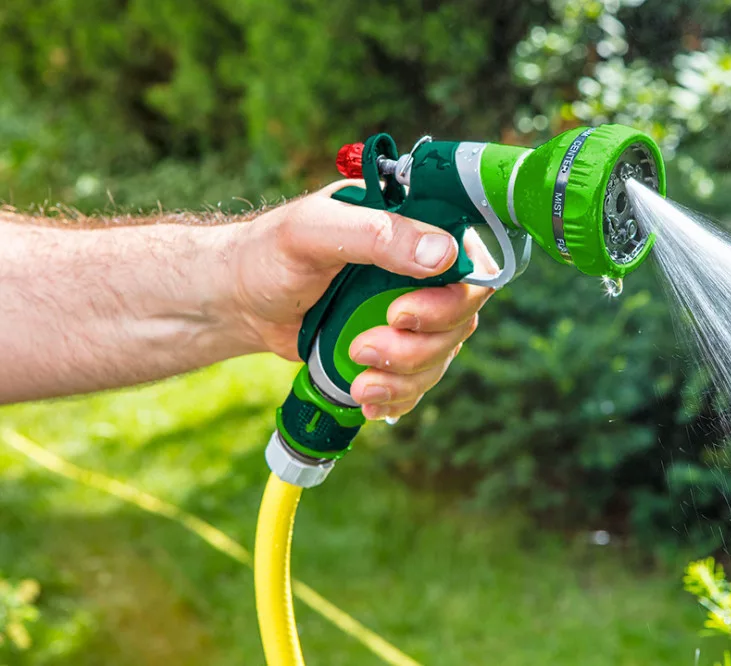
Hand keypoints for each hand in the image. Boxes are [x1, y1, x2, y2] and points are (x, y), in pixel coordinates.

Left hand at [228, 180, 494, 419]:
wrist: (240, 301)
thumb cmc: (269, 254)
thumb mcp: (313, 233)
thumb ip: (377, 235)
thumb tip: (444, 254)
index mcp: (412, 224)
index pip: (471, 258)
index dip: (453, 297)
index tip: (401, 315)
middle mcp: (421, 267)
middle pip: (462, 315)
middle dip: (418, 345)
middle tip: (363, 347)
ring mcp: (412, 308)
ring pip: (444, 353)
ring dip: (405, 375)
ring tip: (357, 377)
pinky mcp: (397, 345)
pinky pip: (422, 378)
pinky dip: (399, 395)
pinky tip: (368, 397)